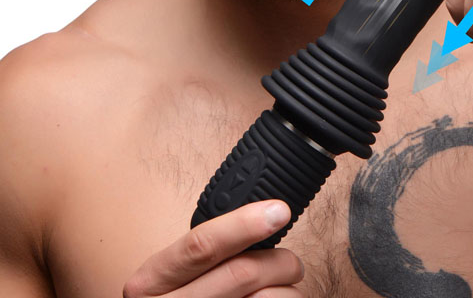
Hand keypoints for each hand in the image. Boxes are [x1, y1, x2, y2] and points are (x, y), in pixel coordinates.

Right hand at [122, 200, 303, 297]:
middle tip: (292, 263)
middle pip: (241, 273)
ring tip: (283, 290)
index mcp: (152, 281)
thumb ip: (201, 254)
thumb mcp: (172, 277)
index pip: (200, 246)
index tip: (278, 211)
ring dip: (285, 289)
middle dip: (279, 261)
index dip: (242, 224)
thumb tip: (255, 219)